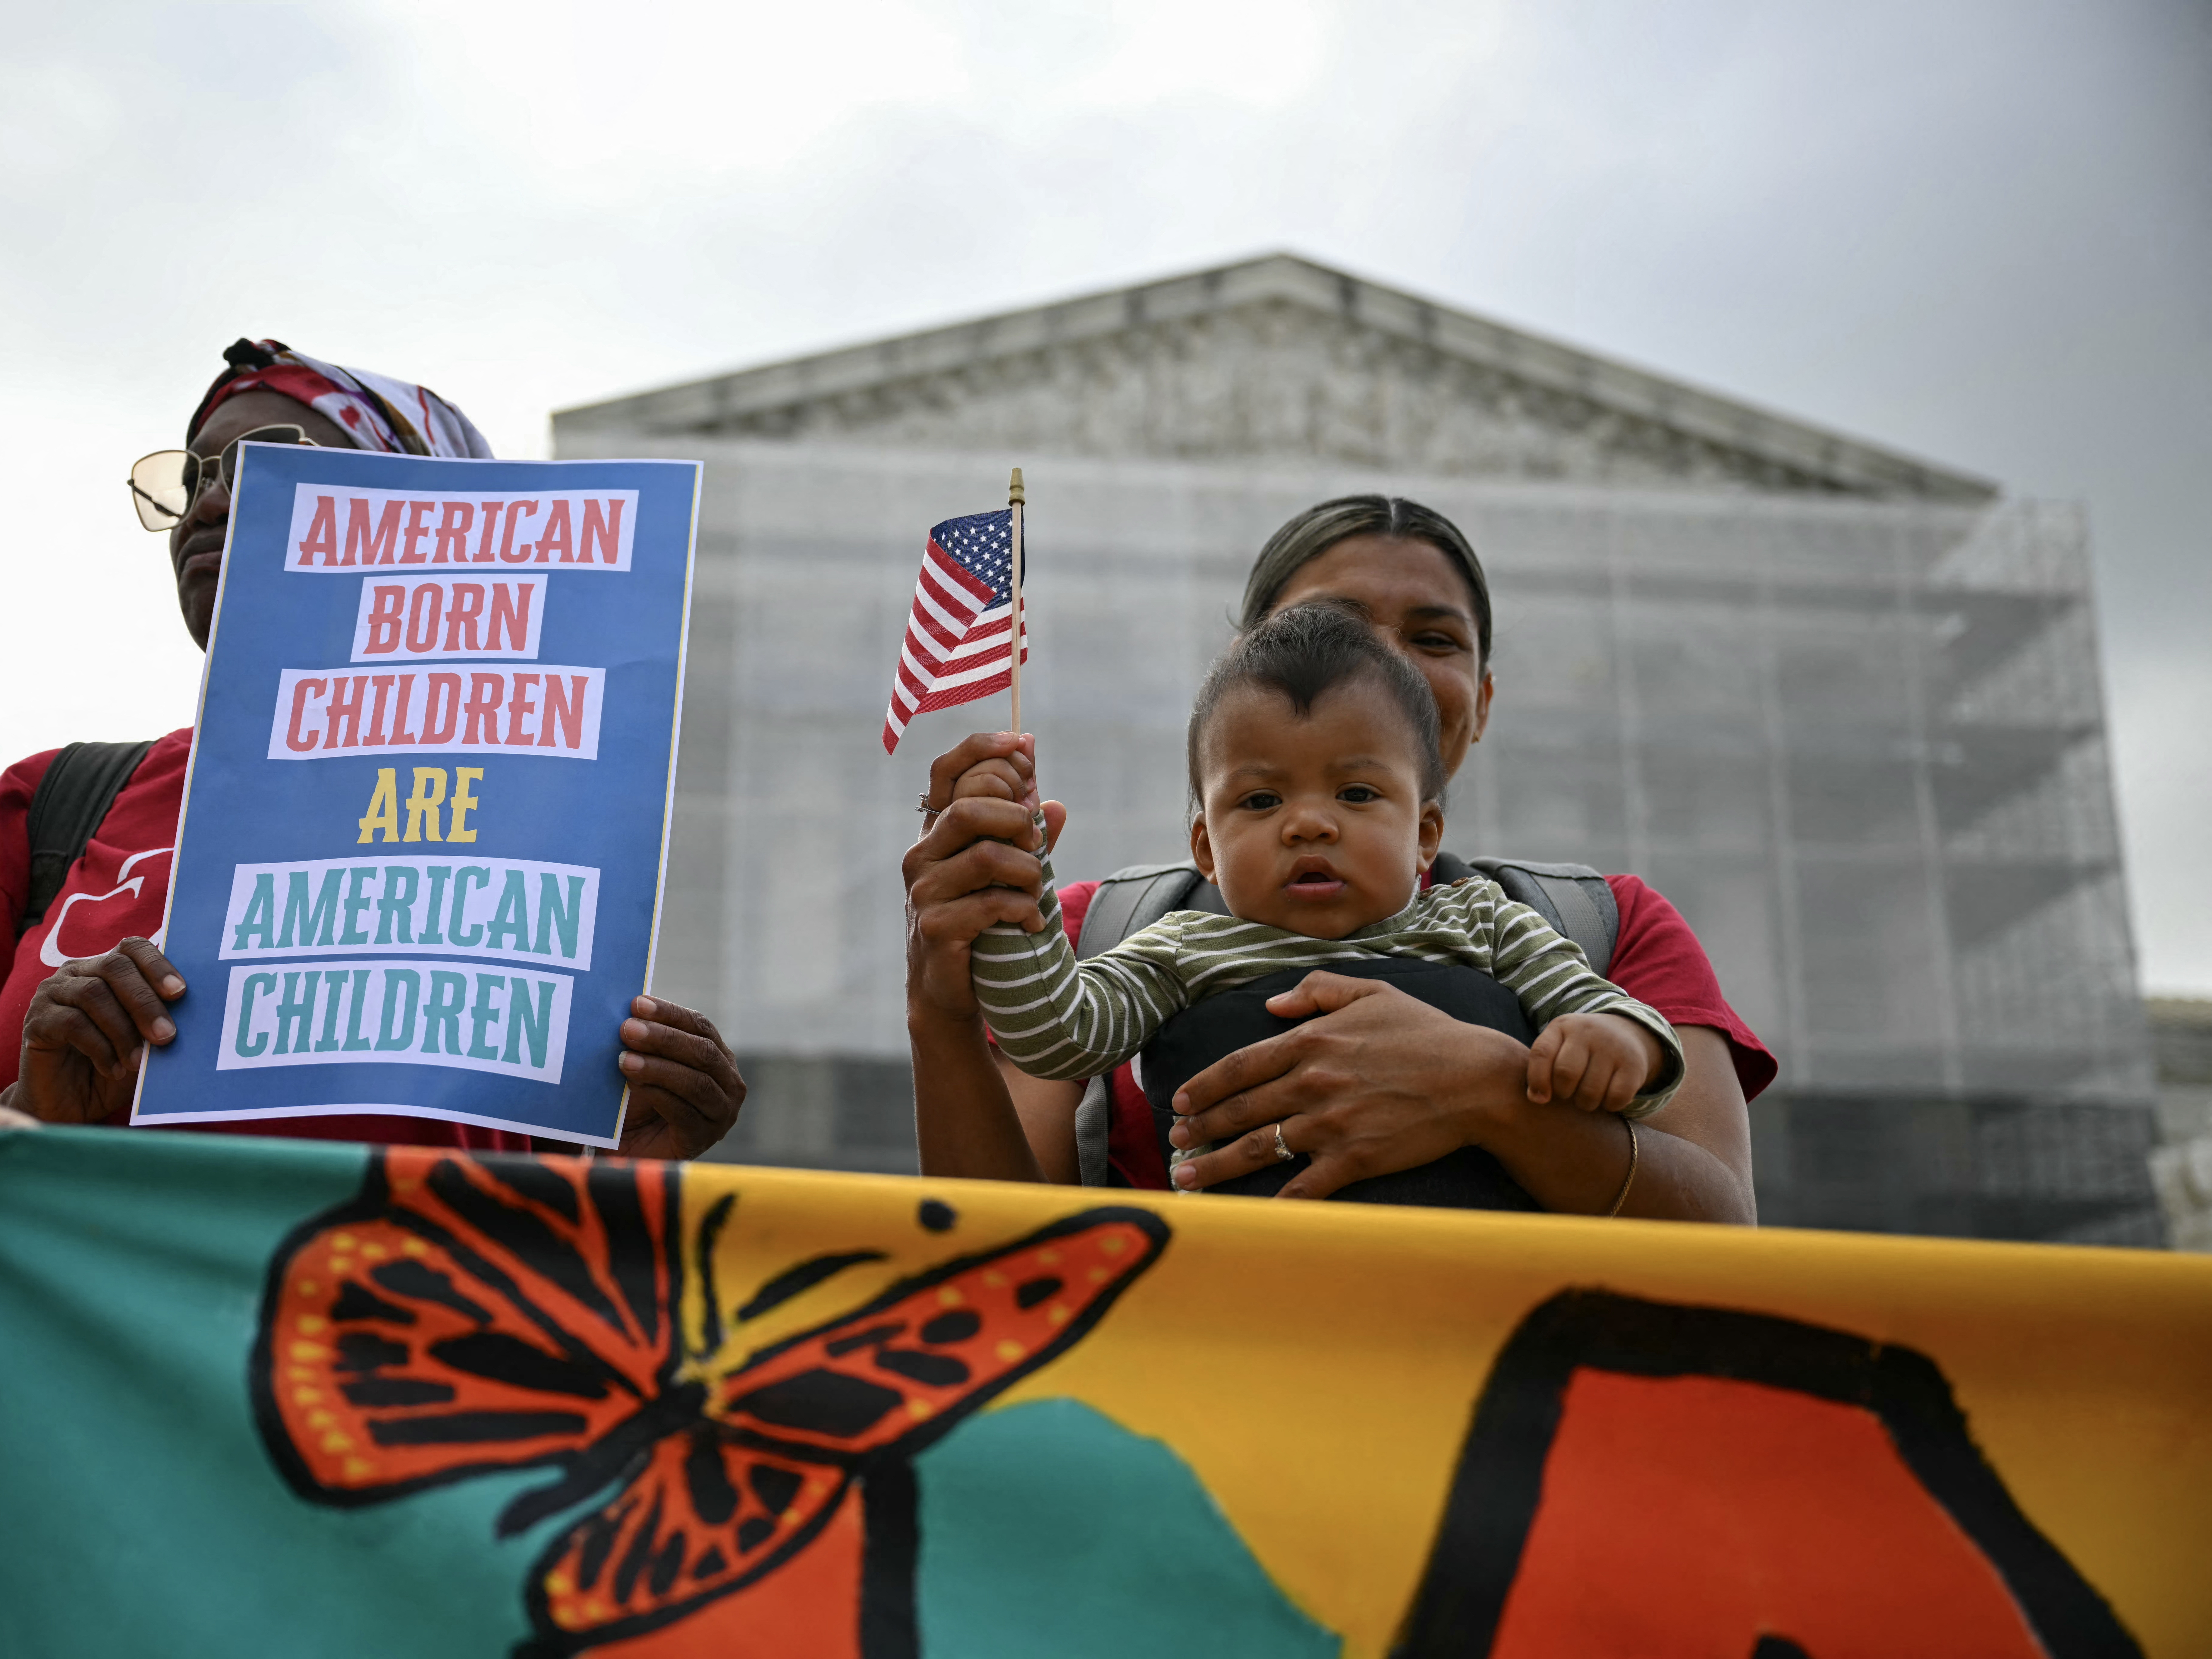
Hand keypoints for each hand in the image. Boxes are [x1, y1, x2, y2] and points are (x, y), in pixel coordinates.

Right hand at [13, 938, 184, 1123]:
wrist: (72, 1103)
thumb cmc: (117, 1066)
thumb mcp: (145, 1042)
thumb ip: (161, 1022)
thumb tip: (198, 1014)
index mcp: (107, 967)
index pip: (133, 948)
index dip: (157, 965)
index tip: (180, 992)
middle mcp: (77, 972)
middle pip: (114, 967)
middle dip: (145, 1002)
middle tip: (166, 1036)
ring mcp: (52, 994)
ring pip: (92, 994)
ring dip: (122, 1029)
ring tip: (137, 1061)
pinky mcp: (36, 1021)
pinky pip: (70, 1023)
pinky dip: (99, 1047)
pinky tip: (112, 1068)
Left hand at [615, 996, 744, 1158]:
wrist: (628, 1149)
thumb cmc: (638, 1101)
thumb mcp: (642, 1063)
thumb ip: (643, 1041)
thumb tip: (629, 1012)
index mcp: (718, 1056)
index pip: (700, 1026)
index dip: (670, 1013)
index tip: (638, 1004)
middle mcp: (729, 1082)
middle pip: (703, 1052)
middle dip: (663, 1038)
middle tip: (627, 1029)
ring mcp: (721, 1113)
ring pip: (696, 1082)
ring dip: (658, 1067)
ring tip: (625, 1060)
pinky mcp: (704, 1139)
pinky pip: (685, 1113)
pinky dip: (659, 1096)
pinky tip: (635, 1085)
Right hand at [903, 733, 1066, 1024]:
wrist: (950, 989)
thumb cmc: (980, 922)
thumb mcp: (1004, 875)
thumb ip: (1025, 841)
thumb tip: (1056, 802)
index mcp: (936, 832)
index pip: (947, 771)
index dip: (984, 750)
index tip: (1024, 747)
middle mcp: (922, 854)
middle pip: (969, 809)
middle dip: (1017, 818)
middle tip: (1037, 842)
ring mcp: (924, 891)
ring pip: (986, 856)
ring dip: (1028, 870)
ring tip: (1038, 890)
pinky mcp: (935, 926)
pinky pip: (991, 903)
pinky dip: (1023, 909)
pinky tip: (1031, 923)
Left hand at [1166, 970, 1530, 1199]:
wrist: (1475, 1079)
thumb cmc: (1426, 1033)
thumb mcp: (1372, 992)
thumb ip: (1317, 990)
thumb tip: (1272, 1003)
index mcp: (1312, 1041)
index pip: (1240, 1065)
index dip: (1205, 1086)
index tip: (1181, 1102)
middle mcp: (1313, 1082)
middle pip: (1241, 1111)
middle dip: (1200, 1130)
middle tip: (1175, 1144)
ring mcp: (1332, 1123)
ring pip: (1260, 1148)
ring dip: (1218, 1166)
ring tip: (1188, 1178)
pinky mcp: (1355, 1159)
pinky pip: (1305, 1186)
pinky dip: (1275, 1202)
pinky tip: (1250, 1212)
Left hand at [1526, 1012, 1662, 1112]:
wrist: (1625, 1034)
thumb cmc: (1580, 1048)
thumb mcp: (1558, 1045)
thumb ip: (1541, 1067)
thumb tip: (1536, 1099)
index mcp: (1562, 1026)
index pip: (1541, 1053)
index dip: (1537, 1080)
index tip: (1539, 1098)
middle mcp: (1587, 1032)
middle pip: (1566, 1074)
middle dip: (1563, 1093)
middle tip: (1569, 1093)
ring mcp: (1613, 1047)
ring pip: (1590, 1092)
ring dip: (1585, 1103)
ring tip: (1586, 1096)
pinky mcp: (1634, 1065)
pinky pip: (1615, 1098)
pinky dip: (1608, 1106)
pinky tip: (1607, 1097)